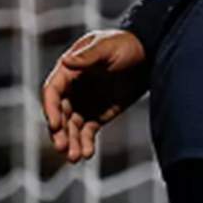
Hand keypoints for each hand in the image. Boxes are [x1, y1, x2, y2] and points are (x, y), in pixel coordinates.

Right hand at [41, 29, 148, 163]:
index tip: (55, 125)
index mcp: (69, 71)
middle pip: (59, 114)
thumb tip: (66, 61)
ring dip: (71, 142)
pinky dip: (86, 142)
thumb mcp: (109, 47)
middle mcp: (72, 90)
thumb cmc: (128, 44)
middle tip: (63, 148)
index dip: (50, 109)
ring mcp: (84, 103)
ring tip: (75, 157)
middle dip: (59, 133)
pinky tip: (88, 154)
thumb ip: (89, 56)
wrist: (152, 53)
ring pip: (71, 127)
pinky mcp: (98, 114)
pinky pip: (88, 131)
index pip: (52, 92)